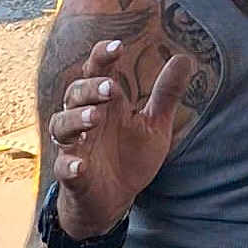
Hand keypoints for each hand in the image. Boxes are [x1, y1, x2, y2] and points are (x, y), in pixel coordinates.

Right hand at [48, 39, 192, 237]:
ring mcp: (75, 147)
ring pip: (62, 125)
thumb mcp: (154, 124)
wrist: (115, 201)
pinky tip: (80, 165)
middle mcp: (85, 121)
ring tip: (96, 117)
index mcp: (105, 104)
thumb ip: (166, 94)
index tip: (119, 47)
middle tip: (111, 87)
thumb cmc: (130, 157)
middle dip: (90, 88)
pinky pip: (64, 168)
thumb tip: (185, 58)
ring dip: (76, 119)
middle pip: (75, 94)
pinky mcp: (73, 176)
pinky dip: (70, 165)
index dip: (102, 57)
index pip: (97, 71)